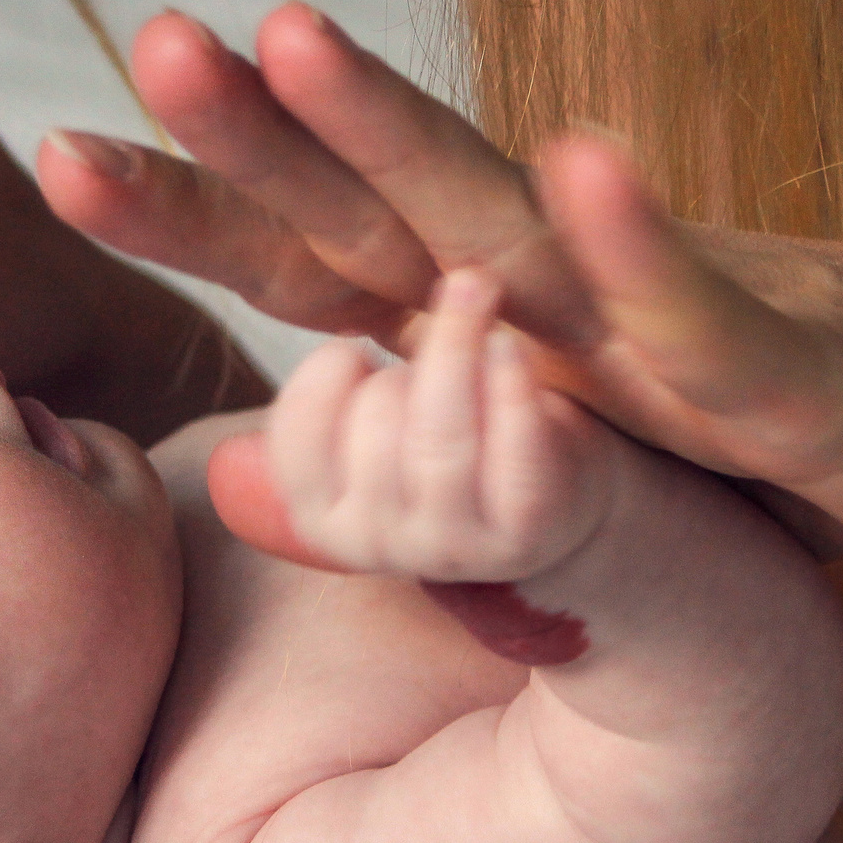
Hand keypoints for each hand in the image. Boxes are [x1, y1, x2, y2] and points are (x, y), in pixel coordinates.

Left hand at [71, 2, 842, 589]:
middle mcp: (578, 298)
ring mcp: (680, 318)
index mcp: (524, 324)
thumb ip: (417, 468)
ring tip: (295, 35)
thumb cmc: (796, 449)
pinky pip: (704, 308)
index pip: (335, 262)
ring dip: (407, 130)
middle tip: (139, 41)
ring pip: (520, 226)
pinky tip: (584, 162)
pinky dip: (642, 241)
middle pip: (391, 214)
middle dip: (261, 134)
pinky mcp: (790, 369)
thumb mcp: (587, 478)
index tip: (65, 158)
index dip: (207, 209)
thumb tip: (240, 477)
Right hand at [267, 269, 618, 584]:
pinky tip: (508, 344)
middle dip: (407, 361)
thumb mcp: (378, 422)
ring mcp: (452, 548)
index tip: (354, 346)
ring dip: (456, 350)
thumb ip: (350, 381)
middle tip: (440, 335)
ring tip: (475, 294)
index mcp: (323, 520)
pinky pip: (514, 453)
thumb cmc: (448, 438)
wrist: (547, 502)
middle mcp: (379, 544)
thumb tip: (350, 304)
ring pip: (442, 438)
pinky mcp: (523, 536)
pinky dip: (510, 386)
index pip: (296, 442)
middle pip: (376, 424)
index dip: (321, 377)